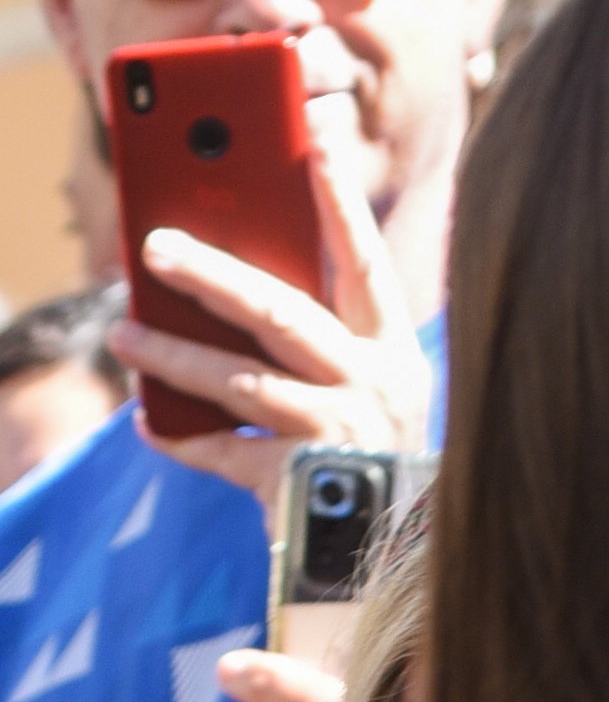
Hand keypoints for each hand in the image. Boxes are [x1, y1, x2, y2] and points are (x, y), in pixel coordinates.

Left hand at [120, 93, 434, 503]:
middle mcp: (373, 387)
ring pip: (240, 382)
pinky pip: (225, 451)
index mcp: (392, 354)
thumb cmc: (370, 456)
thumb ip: (315, 338)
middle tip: (154, 247)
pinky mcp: (302, 483)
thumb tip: (224, 283)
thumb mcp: (365, 388)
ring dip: (174, 356)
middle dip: (213, 275)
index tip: (315, 145)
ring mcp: (339, 435)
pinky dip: (182, 437)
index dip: (342, 206)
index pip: (366, 266)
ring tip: (124, 335)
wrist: (392, 557)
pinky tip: (150, 422)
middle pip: (282, 314)